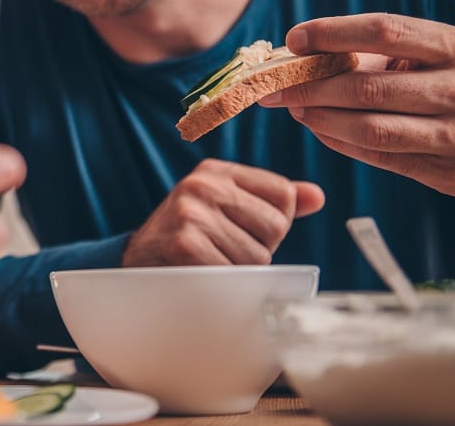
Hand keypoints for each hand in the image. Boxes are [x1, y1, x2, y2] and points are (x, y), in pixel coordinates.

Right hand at [122, 159, 324, 265]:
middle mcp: (202, 185)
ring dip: (241, 268)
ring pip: (259, 255)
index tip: (240, 227)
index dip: (272, 222)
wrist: (137, 263)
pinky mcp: (186, 245)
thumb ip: (270, 201)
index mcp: (215, 171)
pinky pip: (236, 273)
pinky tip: (204, 273)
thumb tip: (317, 196)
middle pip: (275, 226)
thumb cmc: (190, 236)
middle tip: (224, 248)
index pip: (283, 194)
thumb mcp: (225, 207)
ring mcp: (192, 214)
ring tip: (212, 260)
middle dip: (258, 246)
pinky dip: (227, 283)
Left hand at [258, 13, 454, 195]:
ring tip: (293, 107)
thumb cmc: (454, 78)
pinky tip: (319, 127)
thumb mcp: (434, 54)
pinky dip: (340, 142)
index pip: (385, 31)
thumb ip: (379, 53)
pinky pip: (381, 158)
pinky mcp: (448, 173)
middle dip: (309, 87)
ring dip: (321, 118)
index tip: (294, 38)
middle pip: (367, 87)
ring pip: (370, 129)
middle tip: (272, 87)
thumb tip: (302, 54)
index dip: (333, 33)